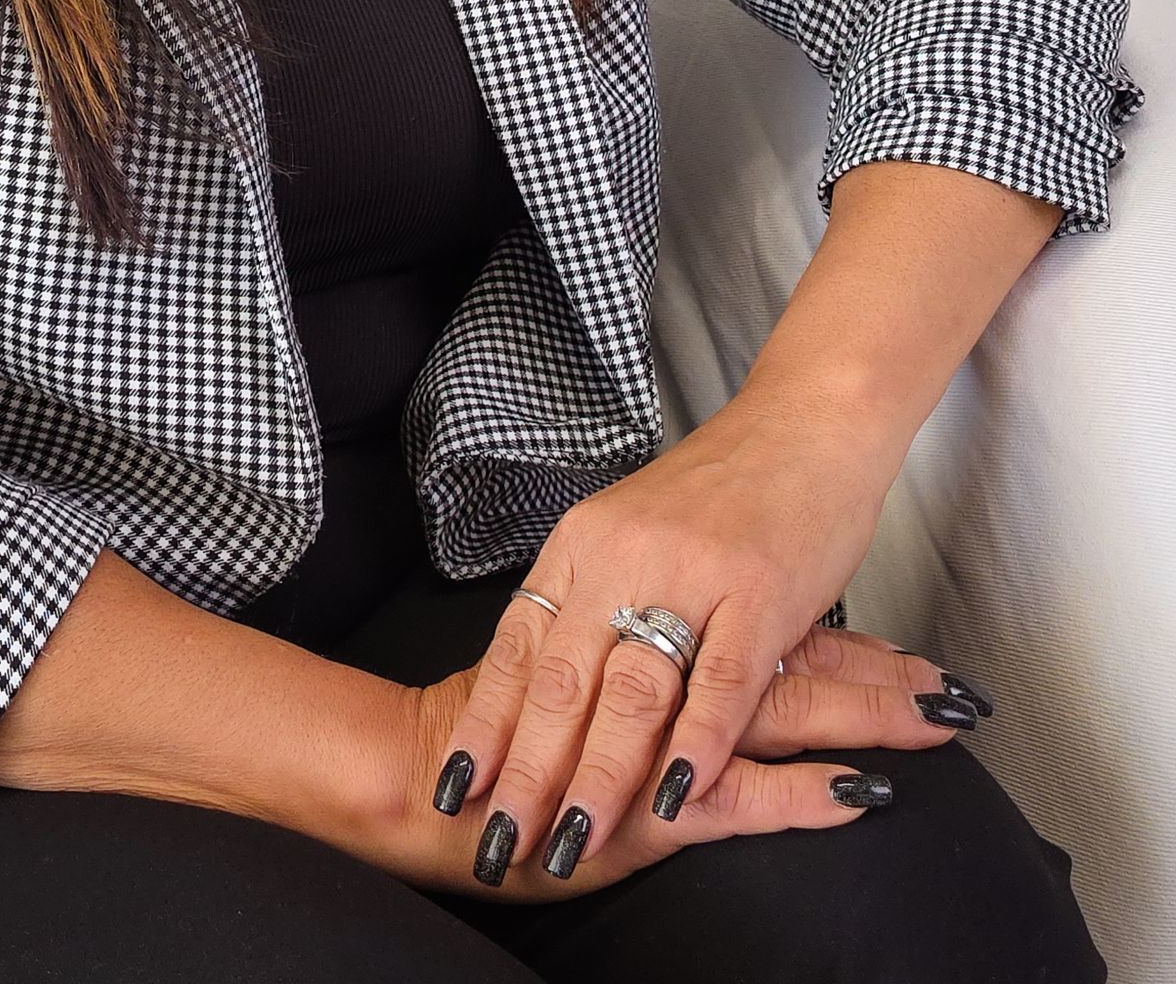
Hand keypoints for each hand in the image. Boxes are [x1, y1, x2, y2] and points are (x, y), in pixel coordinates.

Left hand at [410, 398, 976, 885]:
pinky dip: (697, 742)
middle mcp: (623, 553)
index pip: (517, 646)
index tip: (457, 789)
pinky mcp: (762, 588)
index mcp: (582, 542)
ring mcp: (692, 571)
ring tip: (573, 839)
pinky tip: (676, 795)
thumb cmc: (721, 491)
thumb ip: (591, 600)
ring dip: (600, 774)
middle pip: (562, 678)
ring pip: (631, 688)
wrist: (805, 421)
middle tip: (501, 841)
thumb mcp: (631, 534)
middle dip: (528, 771)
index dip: (487, 724)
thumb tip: (538, 687)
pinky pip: (723, 678)